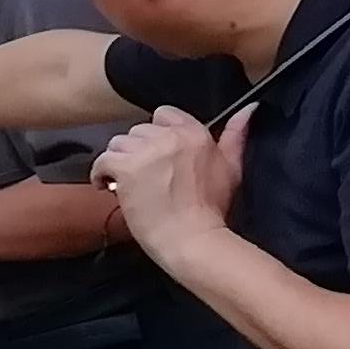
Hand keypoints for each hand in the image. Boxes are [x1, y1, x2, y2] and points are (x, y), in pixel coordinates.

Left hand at [94, 105, 247, 260]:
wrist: (193, 240)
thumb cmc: (212, 210)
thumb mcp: (232, 168)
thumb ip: (236, 135)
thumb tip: (249, 108)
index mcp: (194, 132)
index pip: (163, 114)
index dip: (156, 135)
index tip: (158, 157)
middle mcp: (170, 136)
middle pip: (138, 131)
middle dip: (137, 151)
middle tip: (143, 176)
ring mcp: (147, 151)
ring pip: (118, 143)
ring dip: (119, 162)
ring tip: (126, 183)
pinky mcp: (127, 169)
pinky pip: (102, 161)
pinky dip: (101, 174)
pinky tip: (108, 187)